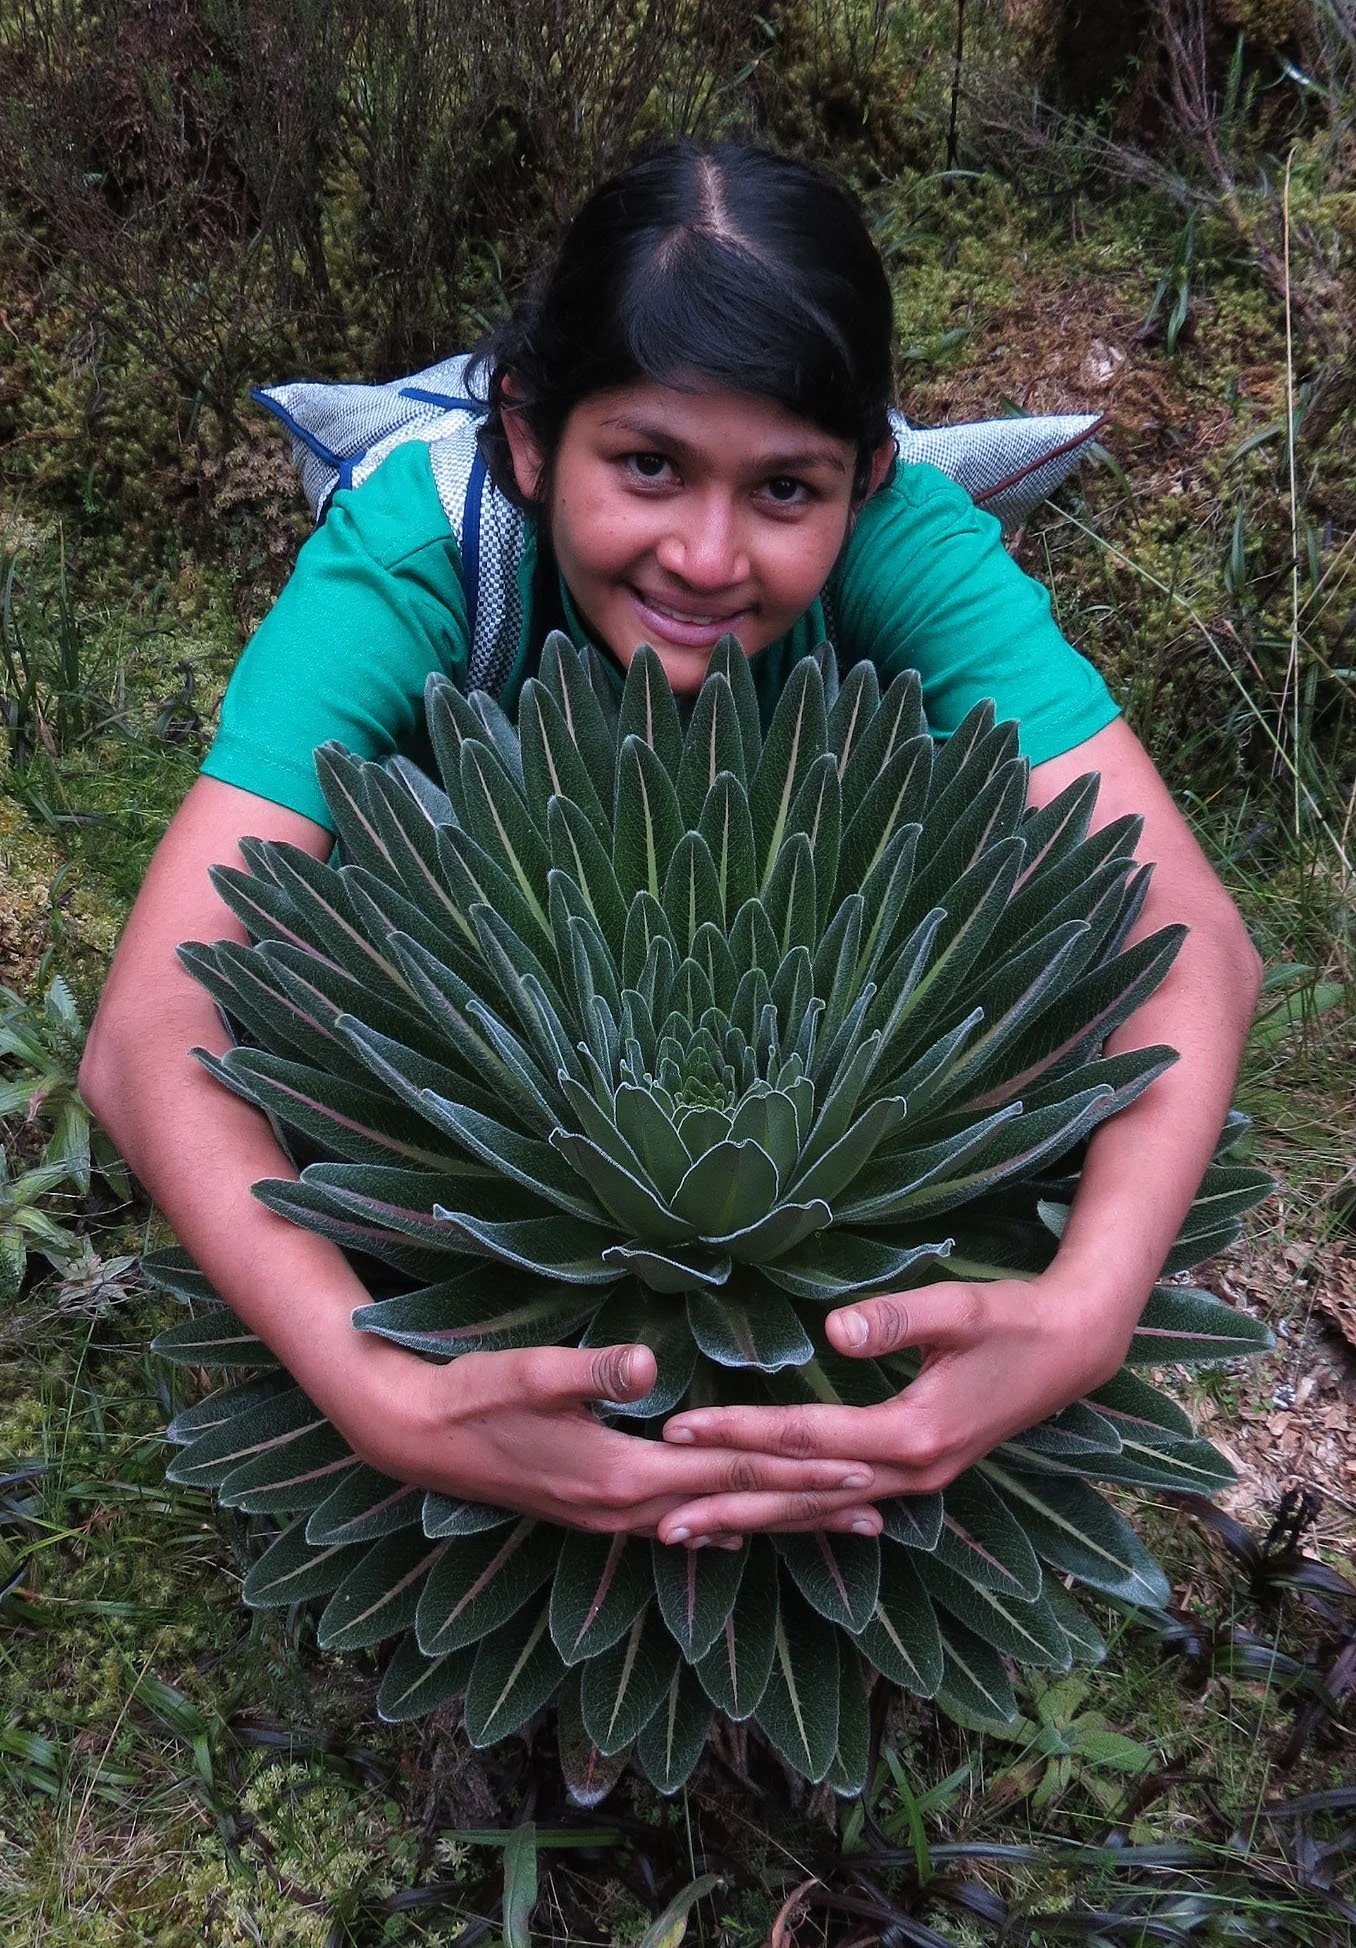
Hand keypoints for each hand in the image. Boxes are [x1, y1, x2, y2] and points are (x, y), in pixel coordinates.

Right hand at [327, 1334, 883, 1543]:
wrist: (414, 1437)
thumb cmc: (473, 1396)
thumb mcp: (530, 1374)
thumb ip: (591, 1372)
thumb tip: (643, 1364)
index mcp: (624, 1475)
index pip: (733, 1471)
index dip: (799, 1468)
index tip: (862, 1470)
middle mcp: (627, 1509)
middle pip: (738, 1509)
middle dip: (810, 1508)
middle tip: (882, 1511)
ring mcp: (611, 1517)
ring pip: (715, 1522)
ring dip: (775, 1520)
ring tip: (834, 1526)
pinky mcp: (595, 1510)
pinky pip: (680, 1523)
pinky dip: (723, 1523)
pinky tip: (739, 1531)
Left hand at [655, 1275, 1136, 1543]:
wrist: (1073, 1349)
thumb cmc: (1012, 1319)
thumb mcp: (958, 1307)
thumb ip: (895, 1318)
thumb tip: (832, 1329)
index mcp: (910, 1433)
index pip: (803, 1438)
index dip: (739, 1432)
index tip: (679, 1429)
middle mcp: (908, 1473)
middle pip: (800, 1495)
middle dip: (728, 1505)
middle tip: (656, 1519)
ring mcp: (915, 1483)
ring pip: (818, 1510)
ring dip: (754, 1522)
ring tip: (689, 1535)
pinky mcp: (917, 1475)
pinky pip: (841, 1505)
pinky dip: (795, 1514)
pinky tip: (763, 1523)